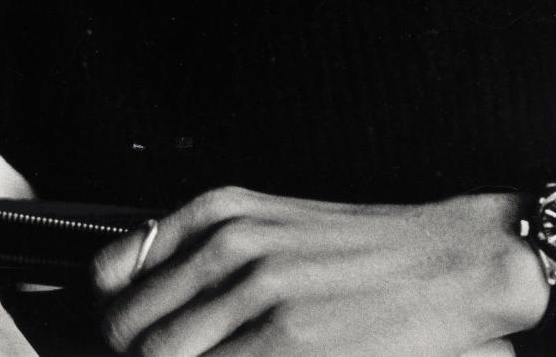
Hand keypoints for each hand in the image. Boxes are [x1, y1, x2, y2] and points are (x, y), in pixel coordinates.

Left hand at [92, 185, 543, 355]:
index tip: (116, 338)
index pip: (117, 271)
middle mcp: (231, 245)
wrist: (448, 261)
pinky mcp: (289, 340)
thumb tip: (146, 292)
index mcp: (223, 212)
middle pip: (131, 324)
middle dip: (128, 355)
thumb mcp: (275, 224)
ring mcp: (259, 293)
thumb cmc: (365, 250)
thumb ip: (210, 252)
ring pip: (162, 354)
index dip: (107, 315)